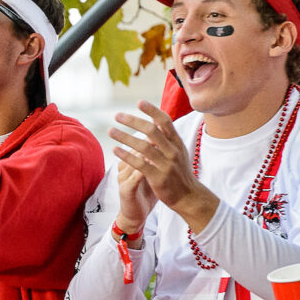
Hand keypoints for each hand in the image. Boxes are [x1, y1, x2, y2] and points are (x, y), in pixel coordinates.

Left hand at [109, 102, 217, 230]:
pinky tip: (115, 150)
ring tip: (110, 131)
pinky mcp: (158, 177)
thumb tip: (155, 121)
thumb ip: (167, 138)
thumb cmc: (179, 172)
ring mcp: (166, 164)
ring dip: (125, 137)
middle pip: (151, 130)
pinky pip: (139, 164)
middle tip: (117, 115)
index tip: (139, 102)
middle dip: (133, 121)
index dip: (152, 110)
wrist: (188, 196)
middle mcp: (172, 151)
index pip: (165, 121)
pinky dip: (126, 155)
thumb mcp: (178, 152)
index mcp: (177, 143)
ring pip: (143, 146)